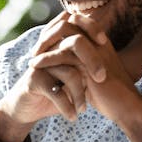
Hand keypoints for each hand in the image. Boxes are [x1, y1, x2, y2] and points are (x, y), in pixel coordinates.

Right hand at [0, 13, 101, 141]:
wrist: (27, 109)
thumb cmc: (54, 91)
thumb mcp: (71, 78)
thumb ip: (86, 66)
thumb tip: (114, 61)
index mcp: (58, 44)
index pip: (76, 24)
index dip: (92, 27)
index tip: (105, 43)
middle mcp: (49, 50)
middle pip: (75, 44)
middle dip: (92, 61)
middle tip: (101, 79)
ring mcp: (40, 64)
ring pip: (69, 72)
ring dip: (80, 94)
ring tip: (84, 109)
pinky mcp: (33, 80)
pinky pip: (56, 91)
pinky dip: (67, 106)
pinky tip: (72, 116)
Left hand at [28, 13, 141, 124]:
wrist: (125, 108)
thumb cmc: (108, 94)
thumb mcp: (90, 74)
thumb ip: (79, 62)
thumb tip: (61, 58)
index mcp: (100, 40)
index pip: (76, 20)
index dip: (58, 27)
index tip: (44, 42)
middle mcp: (98, 41)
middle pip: (69, 21)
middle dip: (49, 32)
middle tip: (36, 47)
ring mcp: (95, 49)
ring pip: (65, 33)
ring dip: (45, 43)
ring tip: (32, 57)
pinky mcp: (90, 63)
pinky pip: (63, 53)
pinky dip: (46, 58)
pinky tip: (35, 65)